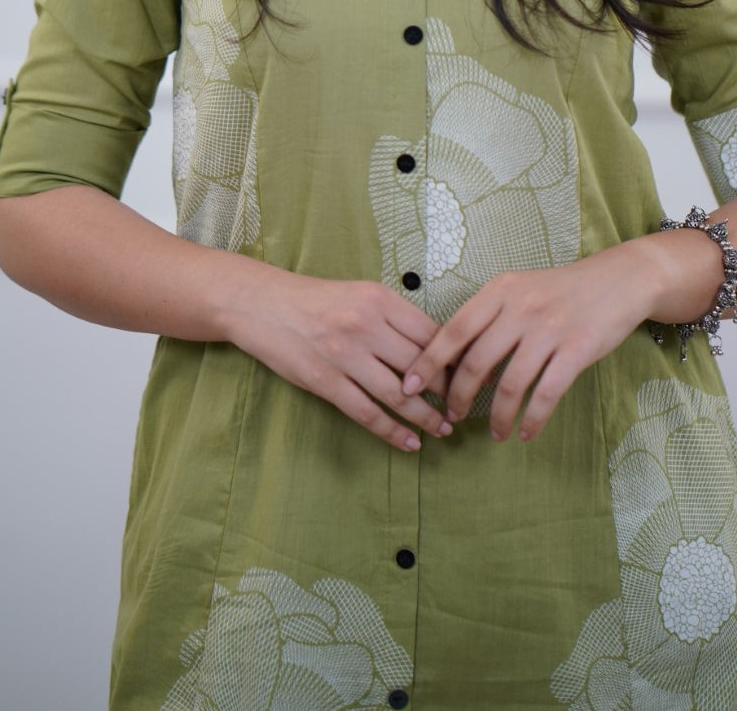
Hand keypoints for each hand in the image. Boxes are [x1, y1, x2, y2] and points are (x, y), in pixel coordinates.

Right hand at [235, 271, 452, 452]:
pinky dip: (393, 432)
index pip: (431, 334)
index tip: (471, 375)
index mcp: (380, 300)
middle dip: (446, 392)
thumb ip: (394, 317)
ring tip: (442, 430)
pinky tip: (410, 443)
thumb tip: (435, 347)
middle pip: (421, 365)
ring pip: (399, 395)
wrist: (264, 304)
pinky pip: (367, 413)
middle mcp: (366, 326)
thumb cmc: (316, 300)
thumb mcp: (360, 294)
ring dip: (426, 417)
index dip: (455, 358)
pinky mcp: (325, 381)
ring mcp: (345, 355)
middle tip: (462, 408)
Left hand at [401, 245, 659, 442]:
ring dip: (498, 416)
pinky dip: (533, 418)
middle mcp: (520, 308)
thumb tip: (462, 367)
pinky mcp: (577, 350)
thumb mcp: (519, 290)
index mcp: (499, 291)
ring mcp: (549, 329)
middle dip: (458, 396)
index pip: (453, 330)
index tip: (409, 387)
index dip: (428, 362)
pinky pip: (546, 393)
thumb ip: (489, 320)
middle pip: (476, 362)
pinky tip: (526, 432)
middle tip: (452, 417)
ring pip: (510, 384)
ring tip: (496, 433)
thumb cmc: (561, 290)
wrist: (618, 280)